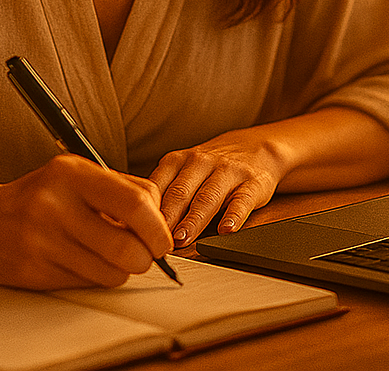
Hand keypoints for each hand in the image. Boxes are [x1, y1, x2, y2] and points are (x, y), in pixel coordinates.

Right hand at [0, 153, 172, 289]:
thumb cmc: (40, 196)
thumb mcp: (76, 176)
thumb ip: (119, 190)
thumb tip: (162, 220)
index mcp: (72, 173)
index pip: (135, 202)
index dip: (158, 227)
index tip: (161, 237)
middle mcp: (56, 204)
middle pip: (128, 246)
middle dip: (146, 258)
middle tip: (146, 255)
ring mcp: (43, 240)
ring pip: (112, 272)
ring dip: (123, 272)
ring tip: (113, 258)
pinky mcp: (35, 270)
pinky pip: (88, 284)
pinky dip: (98, 278)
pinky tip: (86, 263)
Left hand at [148, 127, 286, 245]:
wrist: (256, 147)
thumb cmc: (210, 167)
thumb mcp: (182, 170)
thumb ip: (163, 193)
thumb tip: (133, 225)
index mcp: (177, 161)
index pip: (158, 185)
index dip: (146, 210)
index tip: (137, 231)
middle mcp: (201, 162)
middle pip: (180, 192)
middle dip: (167, 217)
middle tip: (156, 241)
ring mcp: (227, 171)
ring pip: (208, 197)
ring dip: (193, 219)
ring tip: (183, 239)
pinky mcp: (252, 182)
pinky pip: (242, 200)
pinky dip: (234, 215)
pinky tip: (226, 229)